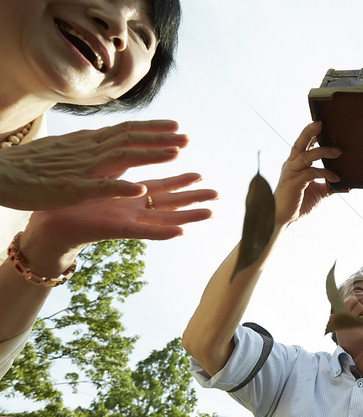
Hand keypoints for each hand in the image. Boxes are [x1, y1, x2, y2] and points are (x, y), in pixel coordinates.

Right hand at [0, 120, 191, 210]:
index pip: (125, 130)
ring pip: (122, 157)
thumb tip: (108, 139)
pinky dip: (120, 185)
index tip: (176, 125)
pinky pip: (99, 186)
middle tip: (188, 138)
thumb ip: (89, 146)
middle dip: (161, 138)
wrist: (0, 173)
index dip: (152, 128)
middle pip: (130, 139)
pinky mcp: (71, 188)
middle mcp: (88, 150)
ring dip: (150, 155)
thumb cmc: (31, 165)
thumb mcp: (65, 150)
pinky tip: (140, 188)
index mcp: (87, 143)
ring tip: (176, 154)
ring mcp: (81, 168)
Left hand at [21, 172, 215, 274]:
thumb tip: (116, 150)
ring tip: (210, 213)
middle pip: (169, 203)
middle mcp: (132, 209)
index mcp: (128, 196)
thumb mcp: (92, 179)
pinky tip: (181, 231)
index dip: (179, 180)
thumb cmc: (65, 201)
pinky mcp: (116, 230)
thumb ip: (110, 169)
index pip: (159, 187)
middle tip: (216, 194)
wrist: (45, 220)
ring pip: (163, 218)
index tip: (199, 174)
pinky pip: (142, 231)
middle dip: (193, 197)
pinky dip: (161, 232)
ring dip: (187, 216)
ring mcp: (126, 220)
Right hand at [275, 121, 340, 225]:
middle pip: (299, 143)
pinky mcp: (294, 182)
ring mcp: (291, 172)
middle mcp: (291, 165)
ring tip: (338, 151)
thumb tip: (343, 183)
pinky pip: (311, 172)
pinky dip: (325, 173)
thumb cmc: (298, 204)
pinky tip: (336, 178)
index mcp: (295, 164)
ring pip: (306, 156)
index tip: (322, 126)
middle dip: (309, 132)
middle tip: (320, 122)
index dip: (311, 135)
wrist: (282, 218)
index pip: (302, 145)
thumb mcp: (317, 192)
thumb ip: (327, 184)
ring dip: (323, 152)